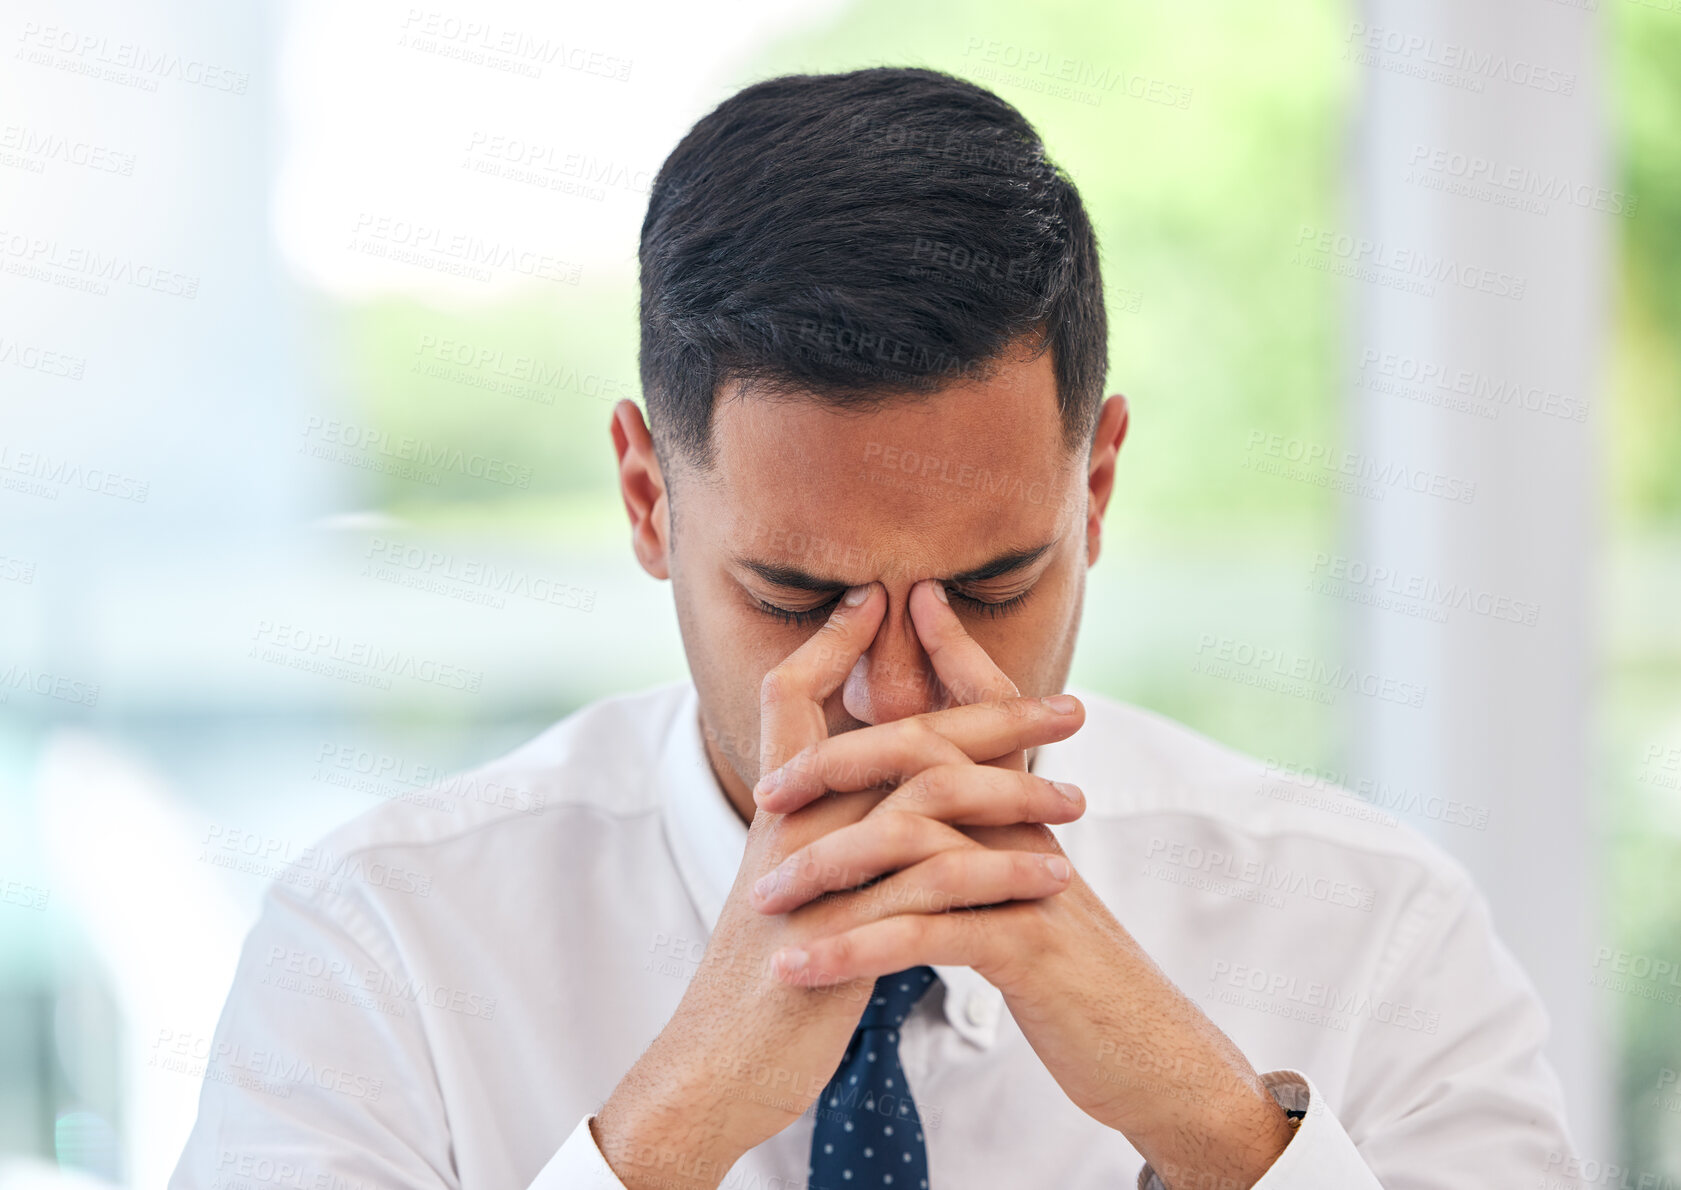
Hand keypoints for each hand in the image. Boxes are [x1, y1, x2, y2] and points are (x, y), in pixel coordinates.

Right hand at [592, 583, 1084, 1189]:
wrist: (715, 1067)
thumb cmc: (769, 979)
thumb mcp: (801, 893)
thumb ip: (838, 840)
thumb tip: (887, 809)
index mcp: (784, 808)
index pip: (796, 696)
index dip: (835, 643)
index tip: (884, 599)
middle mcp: (796, 825)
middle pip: (895, 735)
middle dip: (988, 710)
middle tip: (1070, 706)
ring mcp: (817, 874)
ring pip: (923, 800)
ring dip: (1012, 791)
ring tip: (1079, 802)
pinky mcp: (843, 932)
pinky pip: (932, 886)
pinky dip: (999, 874)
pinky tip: (1053, 876)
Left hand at [751, 579, 1296, 1189]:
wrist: (1146, 1052)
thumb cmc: (1069, 967)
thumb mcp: (1026, 883)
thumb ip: (987, 819)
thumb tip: (932, 774)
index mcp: (1024, 810)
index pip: (971, 718)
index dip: (927, 669)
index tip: (881, 615)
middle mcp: (1030, 830)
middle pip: (932, 760)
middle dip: (842, 764)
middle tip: (768, 797)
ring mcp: (1030, 884)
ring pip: (920, 844)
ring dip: (831, 868)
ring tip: (764, 901)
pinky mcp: (1029, 948)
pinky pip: (928, 935)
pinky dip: (856, 950)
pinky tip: (801, 970)